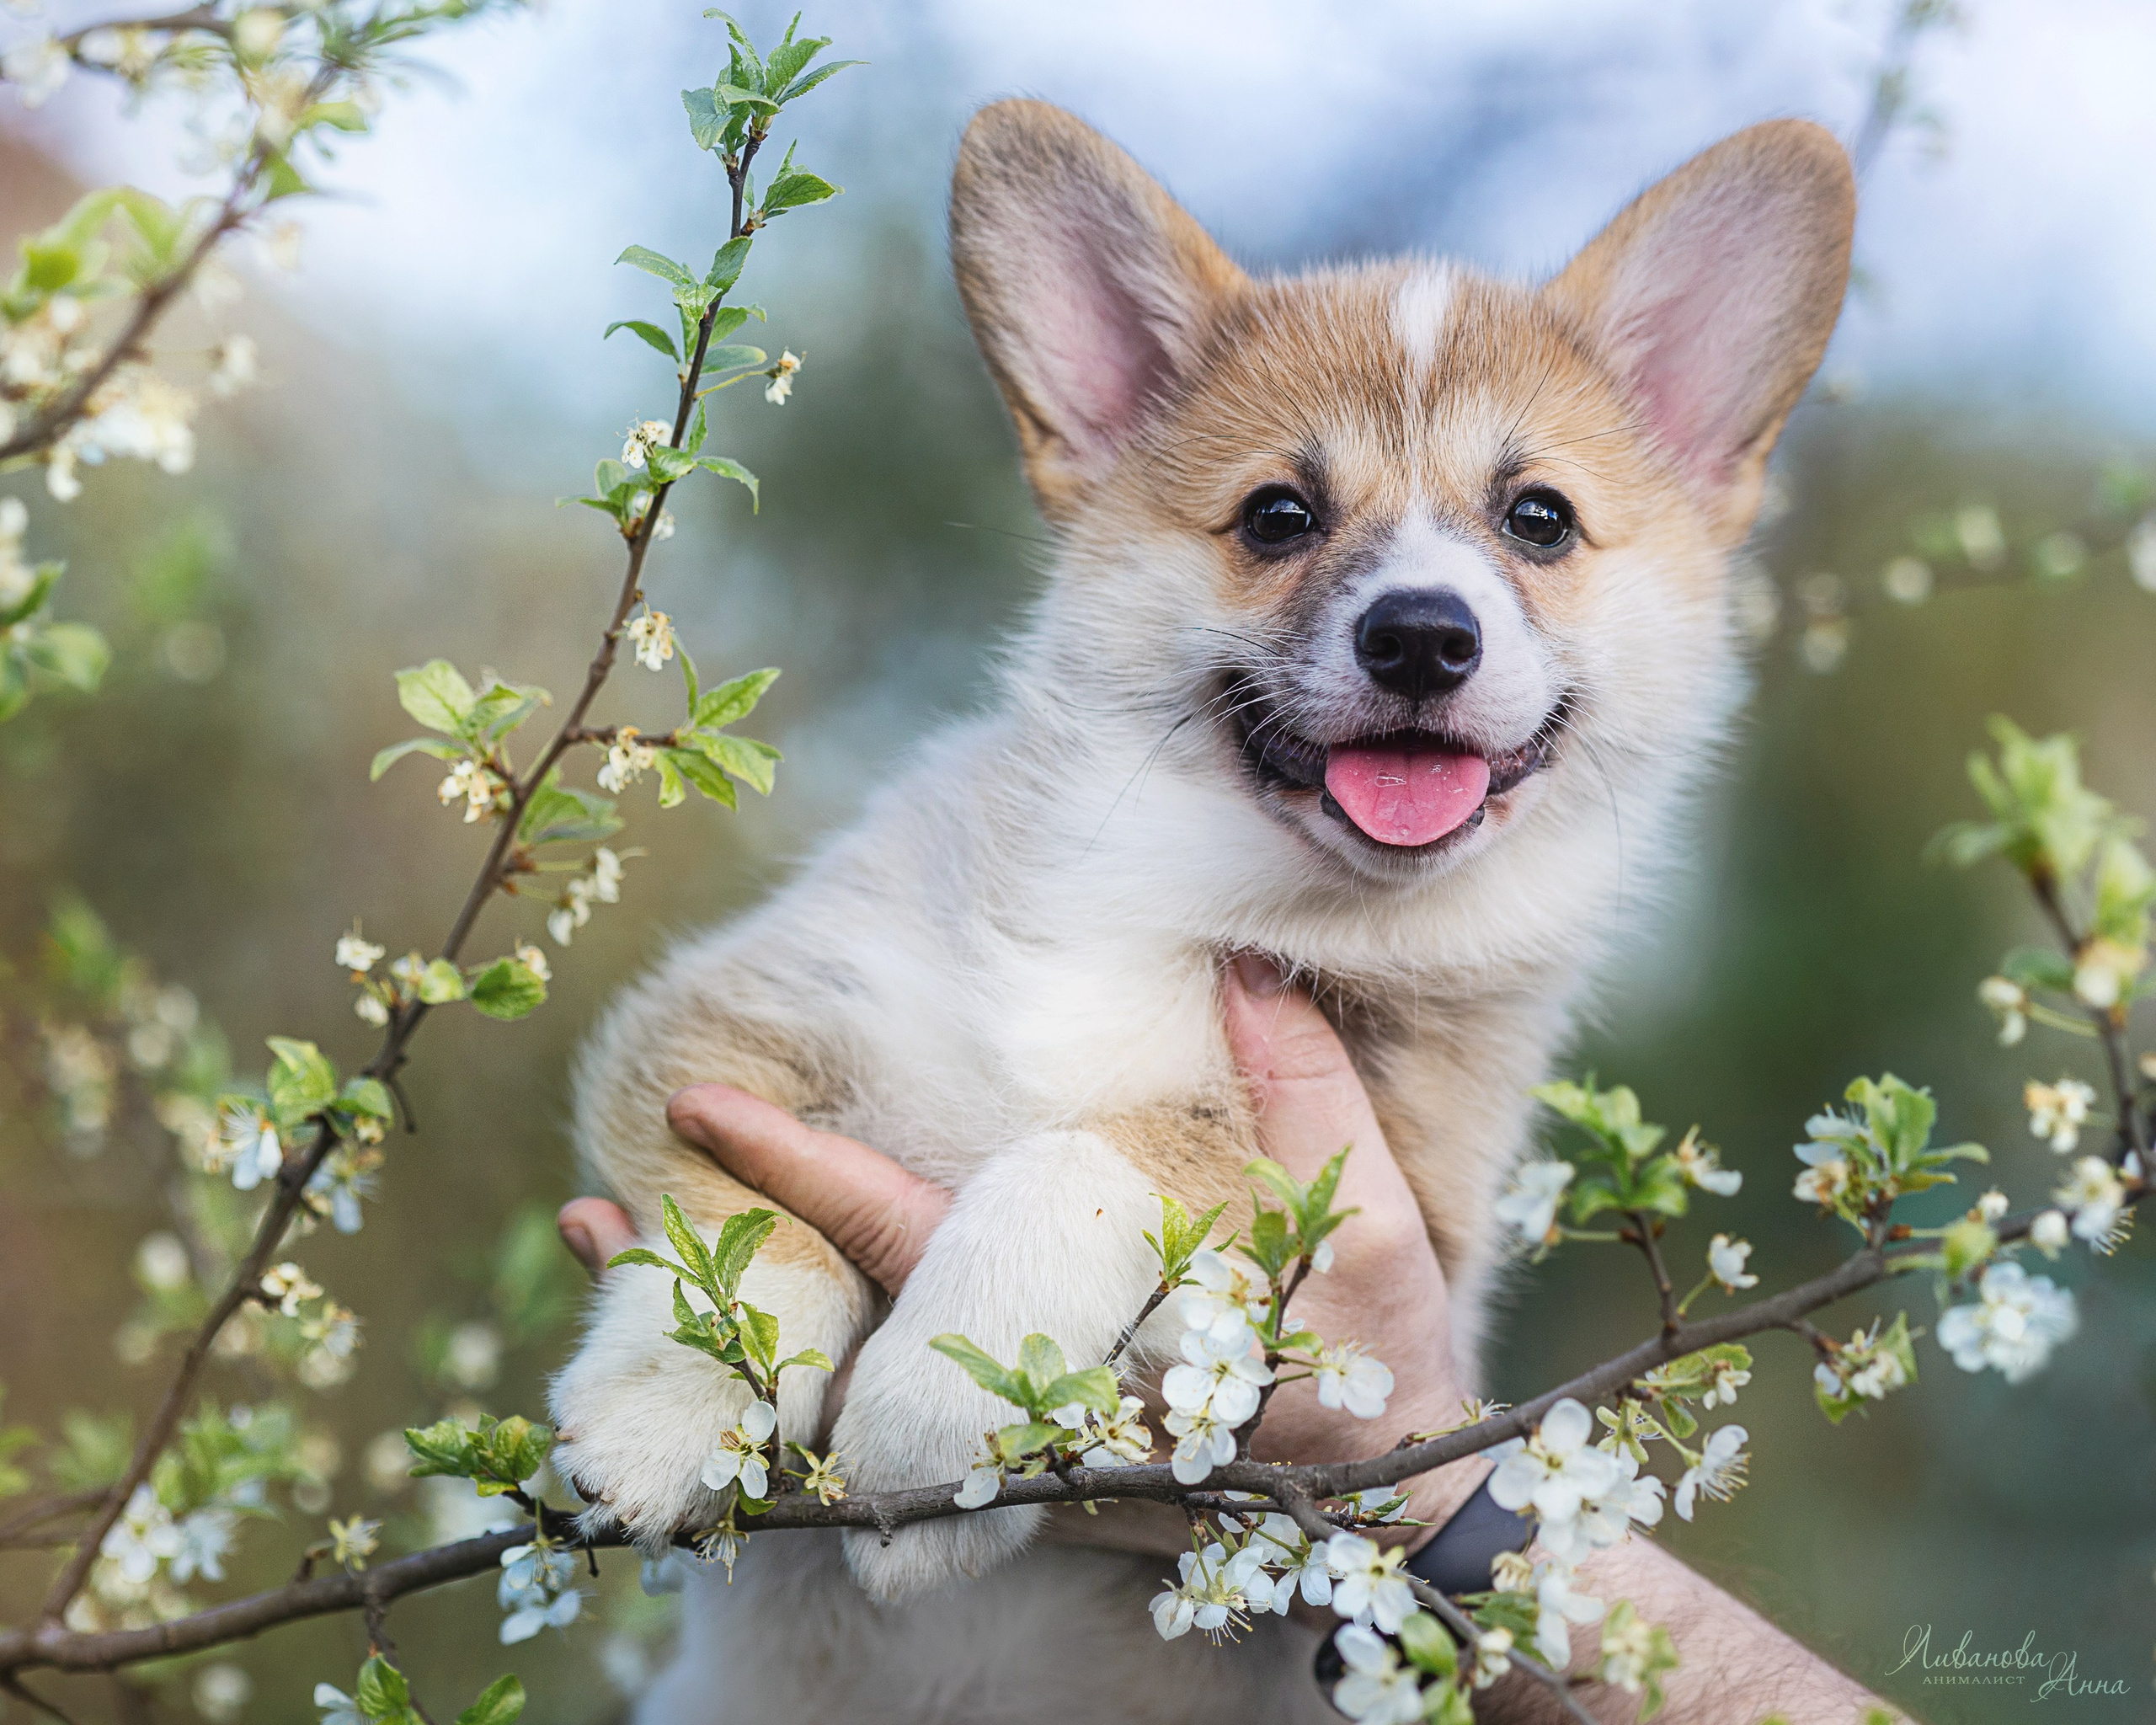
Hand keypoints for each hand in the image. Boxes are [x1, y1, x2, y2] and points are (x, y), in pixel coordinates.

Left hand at [561, 953, 1484, 1544]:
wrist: (1393, 1521)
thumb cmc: (1388, 1373)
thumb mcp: (1374, 1232)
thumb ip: (1304, 1099)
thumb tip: (1239, 968)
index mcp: (1084, 1328)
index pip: (915, 1238)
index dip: (801, 1172)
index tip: (699, 1104)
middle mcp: (1021, 1404)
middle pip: (833, 1339)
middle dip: (703, 1289)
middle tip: (573, 1222)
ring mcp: (1006, 1451)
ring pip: (833, 1398)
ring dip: (720, 1337)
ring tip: (594, 1260)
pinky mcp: (1013, 1471)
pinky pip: (876, 1422)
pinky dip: (788, 1380)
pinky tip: (718, 1323)